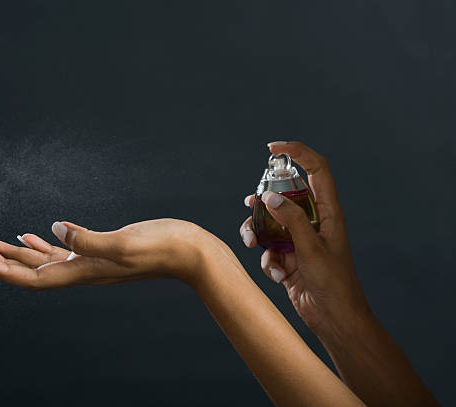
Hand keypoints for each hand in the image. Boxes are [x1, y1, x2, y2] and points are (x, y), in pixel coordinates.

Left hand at [0, 219, 217, 289]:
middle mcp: (84, 271)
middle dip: (2, 262)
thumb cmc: (163, 248)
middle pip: (33, 272)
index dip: (4, 270)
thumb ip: (88, 239)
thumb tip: (53, 230)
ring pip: (46, 261)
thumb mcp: (124, 243)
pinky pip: (65, 251)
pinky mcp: (102, 250)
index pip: (34, 278)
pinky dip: (45, 245)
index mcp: (85, 271)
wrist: (191, 253)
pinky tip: (36, 237)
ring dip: (18, 254)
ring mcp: (93, 262)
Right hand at [240, 141, 370, 336]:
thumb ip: (292, 220)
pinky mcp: (288, 257)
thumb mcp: (312, 249)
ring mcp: (299, 239)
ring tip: (252, 243)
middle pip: (284, 195)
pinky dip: (267, 260)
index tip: (272, 148)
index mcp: (328, 212)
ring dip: (257, 232)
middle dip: (263, 201)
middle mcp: (313, 221)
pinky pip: (269, 249)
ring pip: (269, 223)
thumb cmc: (333, 283)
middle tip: (250, 204)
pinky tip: (277, 274)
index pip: (316, 170)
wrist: (333, 318)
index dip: (297, 153)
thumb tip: (270, 198)